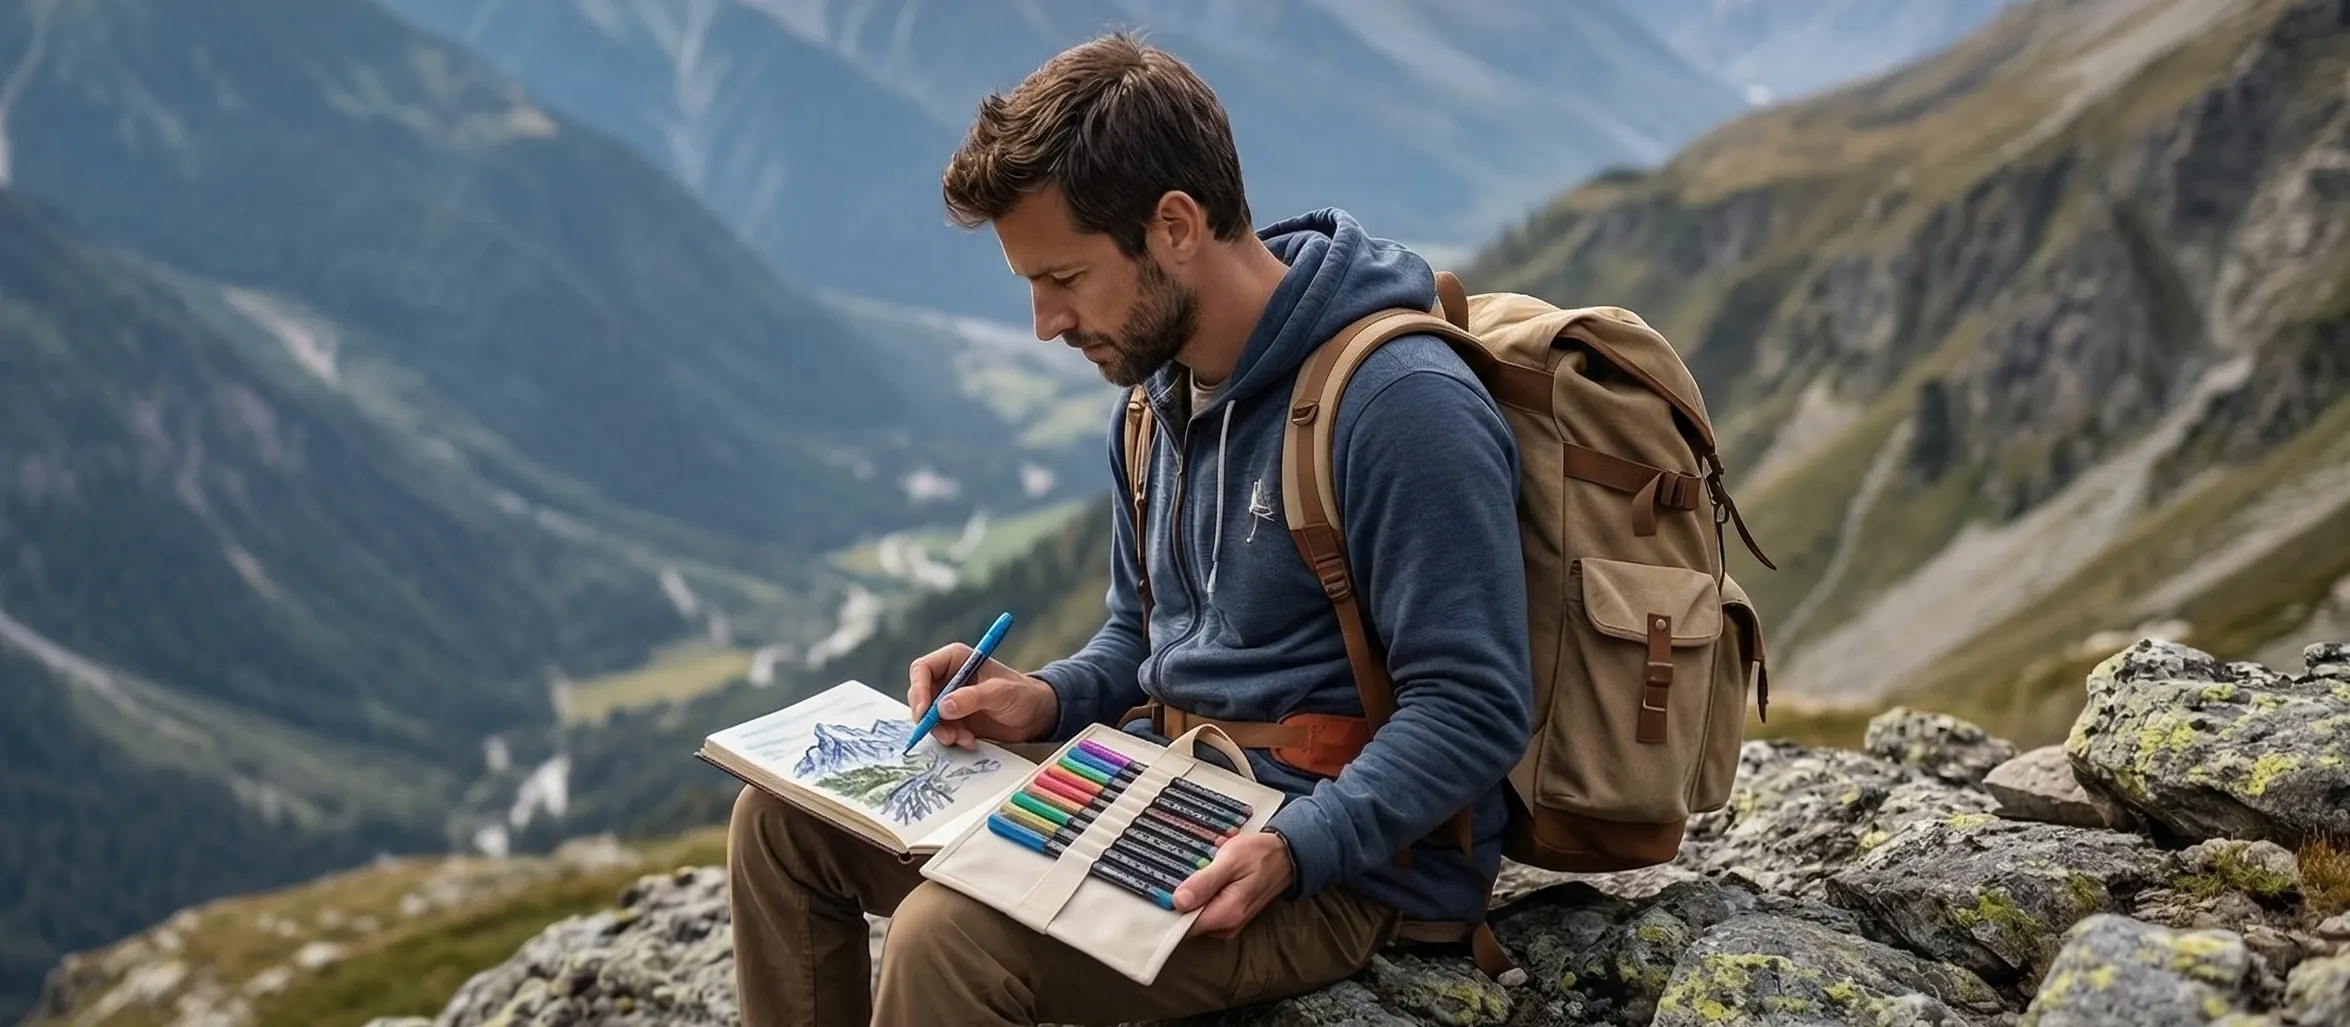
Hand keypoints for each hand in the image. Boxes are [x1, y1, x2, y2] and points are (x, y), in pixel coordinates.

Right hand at [906, 643, 1057, 747]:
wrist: (1037, 716)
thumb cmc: (1022, 694)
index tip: (925, 710)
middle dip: (927, 717)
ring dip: (941, 731)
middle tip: (943, 732)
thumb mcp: (1000, 693)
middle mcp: (948, 678)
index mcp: (955, 660)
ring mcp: (950, 700)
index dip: (918, 689)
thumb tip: (942, 707)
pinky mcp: (955, 720)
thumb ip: (972, 698)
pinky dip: (951, 738)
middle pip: (920, 695)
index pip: (922, 669)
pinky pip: (941, 730)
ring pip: (928, 717)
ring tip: (963, 739)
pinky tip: (969, 741)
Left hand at [1174, 830, 1292, 939]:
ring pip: (1196, 913)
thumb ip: (1204, 883)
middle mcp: (1226, 926)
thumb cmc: (1259, 855)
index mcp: (1225, 915)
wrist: (1286, 856)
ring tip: (1204, 866)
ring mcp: (1228, 923)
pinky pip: (1206, 908)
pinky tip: (1211, 872)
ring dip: (1194, 891)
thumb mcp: (1229, 861)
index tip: (1162, 889)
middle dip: (1182, 895)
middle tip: (1187, 869)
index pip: (1184, 927)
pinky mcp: (1229, 916)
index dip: (1169, 909)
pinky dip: (1204, 891)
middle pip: (1187, 920)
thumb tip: (1178, 902)